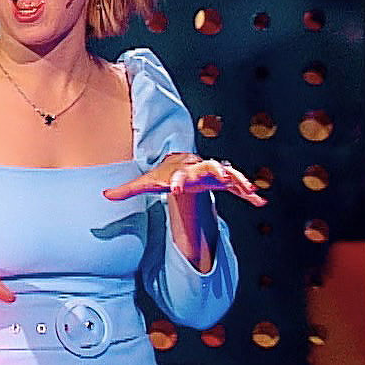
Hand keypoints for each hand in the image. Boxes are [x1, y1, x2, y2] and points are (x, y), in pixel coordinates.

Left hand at [103, 154, 266, 206]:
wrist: (181, 163)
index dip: (176, 180)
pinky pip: (239, 186)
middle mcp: (199, 169)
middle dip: (215, 171)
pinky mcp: (224, 182)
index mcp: (180, 171)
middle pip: (208, 167)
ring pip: (229, 174)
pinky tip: (260, 201)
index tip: (173, 188)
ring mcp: (214, 174)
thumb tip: (104, 195)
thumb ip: (127, 190)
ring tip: (249, 189)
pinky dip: (249, 193)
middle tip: (221, 176)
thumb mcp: (146, 183)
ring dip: (238, 180)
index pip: (177, 175)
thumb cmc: (162, 174)